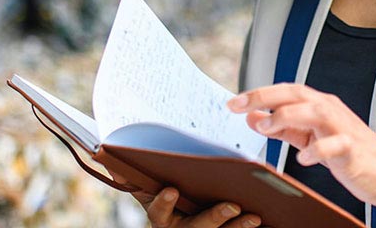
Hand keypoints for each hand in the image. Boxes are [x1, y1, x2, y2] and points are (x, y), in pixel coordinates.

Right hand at [115, 175, 261, 227]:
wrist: (181, 220)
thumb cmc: (168, 196)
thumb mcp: (149, 188)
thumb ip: (133, 175)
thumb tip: (106, 155)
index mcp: (161, 217)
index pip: (158, 212)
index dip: (164, 203)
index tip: (172, 189)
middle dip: (214, 218)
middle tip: (232, 206)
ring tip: (255, 215)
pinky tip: (269, 218)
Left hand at [227, 83, 375, 211]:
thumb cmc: (350, 152)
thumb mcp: (310, 138)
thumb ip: (282, 128)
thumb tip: (252, 117)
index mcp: (319, 106)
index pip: (286, 92)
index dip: (259, 94)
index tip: (232, 103)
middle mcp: (330, 111)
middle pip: (297, 93)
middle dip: (266, 96)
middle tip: (240, 105)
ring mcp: (344, 129)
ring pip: (316, 111)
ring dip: (289, 116)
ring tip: (268, 126)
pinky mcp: (354, 150)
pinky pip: (335, 145)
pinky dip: (318, 150)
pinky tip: (303, 159)